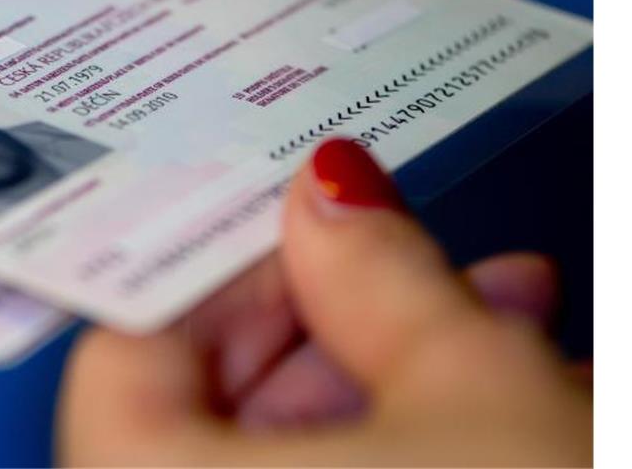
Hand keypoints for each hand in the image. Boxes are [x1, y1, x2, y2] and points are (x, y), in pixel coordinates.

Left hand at [57, 139, 591, 465]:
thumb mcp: (478, 389)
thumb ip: (379, 272)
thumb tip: (332, 191)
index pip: (128, 355)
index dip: (225, 274)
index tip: (301, 232)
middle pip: (211, 409)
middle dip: (333, 322)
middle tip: (406, 261)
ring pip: (284, 463)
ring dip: (389, 380)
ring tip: (494, 317)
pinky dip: (402, 451)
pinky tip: (503, 406)